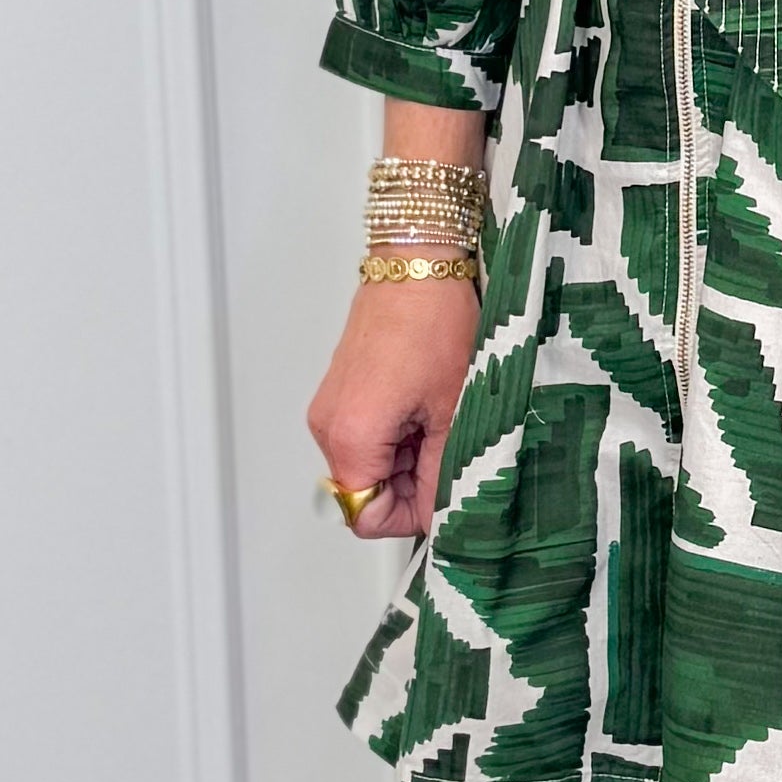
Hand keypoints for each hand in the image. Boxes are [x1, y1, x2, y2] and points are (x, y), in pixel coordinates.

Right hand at [307, 274, 479, 537]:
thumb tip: (439, 510)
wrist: (416, 265)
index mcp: (352, 436)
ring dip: (406, 459)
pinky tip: (425, 409)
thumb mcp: (452, 410)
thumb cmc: (434, 322)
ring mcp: (331, 409)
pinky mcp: (339, 395)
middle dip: (410, 485)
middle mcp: (329, 426)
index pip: (365, 516)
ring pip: (367, 466)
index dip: (409, 515)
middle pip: (363, 493)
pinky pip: (364, 438)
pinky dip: (396, 436)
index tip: (442, 493)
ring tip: (439, 419)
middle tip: (450, 448)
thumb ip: (441, 473)